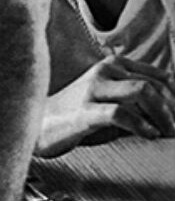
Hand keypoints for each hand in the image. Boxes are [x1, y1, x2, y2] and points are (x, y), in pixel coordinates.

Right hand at [36, 55, 174, 156]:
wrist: (40, 126)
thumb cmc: (78, 116)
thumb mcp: (113, 103)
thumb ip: (139, 104)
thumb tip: (172, 117)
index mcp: (113, 65)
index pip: (160, 77)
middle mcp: (104, 72)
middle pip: (154, 85)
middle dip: (173, 110)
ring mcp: (93, 90)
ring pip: (142, 92)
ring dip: (163, 115)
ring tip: (166, 132)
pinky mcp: (84, 112)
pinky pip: (120, 113)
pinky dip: (141, 125)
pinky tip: (148, 135)